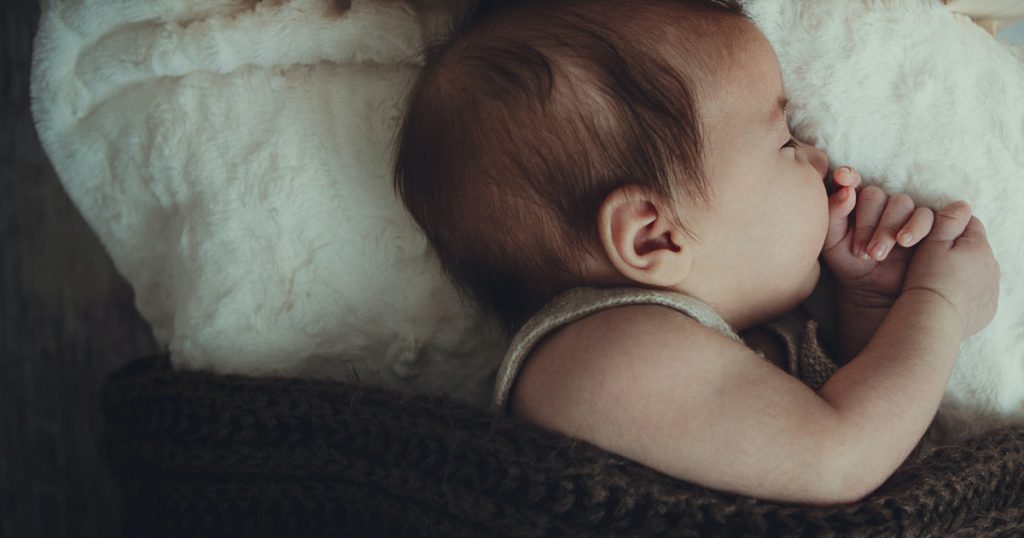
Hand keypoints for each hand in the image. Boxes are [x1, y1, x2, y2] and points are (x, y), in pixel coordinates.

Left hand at [820, 166, 935, 303]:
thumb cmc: (849, 262)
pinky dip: (915, 227)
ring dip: (888, 228)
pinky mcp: (926, 223)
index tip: (843, 178)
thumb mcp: (832, 242)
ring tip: (877, 254)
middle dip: (866, 224)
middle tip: (861, 252)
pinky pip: (925, 215)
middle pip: (875, 195)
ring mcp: (903, 211)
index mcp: (853, 201)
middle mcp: (879, 202)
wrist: (872, 289)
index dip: (848, 177)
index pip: (851, 181)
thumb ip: (833, 215)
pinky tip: (904, 242)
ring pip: (900, 203)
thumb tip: (846, 191)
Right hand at [902, 202, 999, 339]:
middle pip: (975, 250)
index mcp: (980, 247)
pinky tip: (945, 298)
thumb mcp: (933, 243)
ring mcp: (991, 291)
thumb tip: (962, 204)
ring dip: (962, 273)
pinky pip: (977, 295)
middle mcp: (992, 268)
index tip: (931, 235)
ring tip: (938, 280)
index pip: (970, 224)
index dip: (949, 226)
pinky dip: (964, 293)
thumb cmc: (928, 279)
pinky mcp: (986, 311)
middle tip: (931, 258)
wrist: (932, 321)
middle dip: (958, 250)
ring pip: (977, 272)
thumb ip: (948, 221)